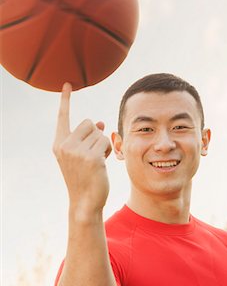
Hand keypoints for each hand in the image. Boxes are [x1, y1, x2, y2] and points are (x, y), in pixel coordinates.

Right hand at [53, 83, 111, 216]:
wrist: (85, 201)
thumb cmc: (85, 178)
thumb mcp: (81, 156)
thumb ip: (87, 138)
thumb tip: (101, 122)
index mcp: (59, 144)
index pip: (63, 118)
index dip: (65, 100)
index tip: (67, 84)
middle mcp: (65, 145)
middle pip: (89, 122)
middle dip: (95, 134)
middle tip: (93, 153)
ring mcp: (77, 151)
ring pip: (100, 132)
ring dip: (103, 144)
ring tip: (97, 160)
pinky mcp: (92, 157)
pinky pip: (106, 142)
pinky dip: (108, 150)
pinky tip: (103, 163)